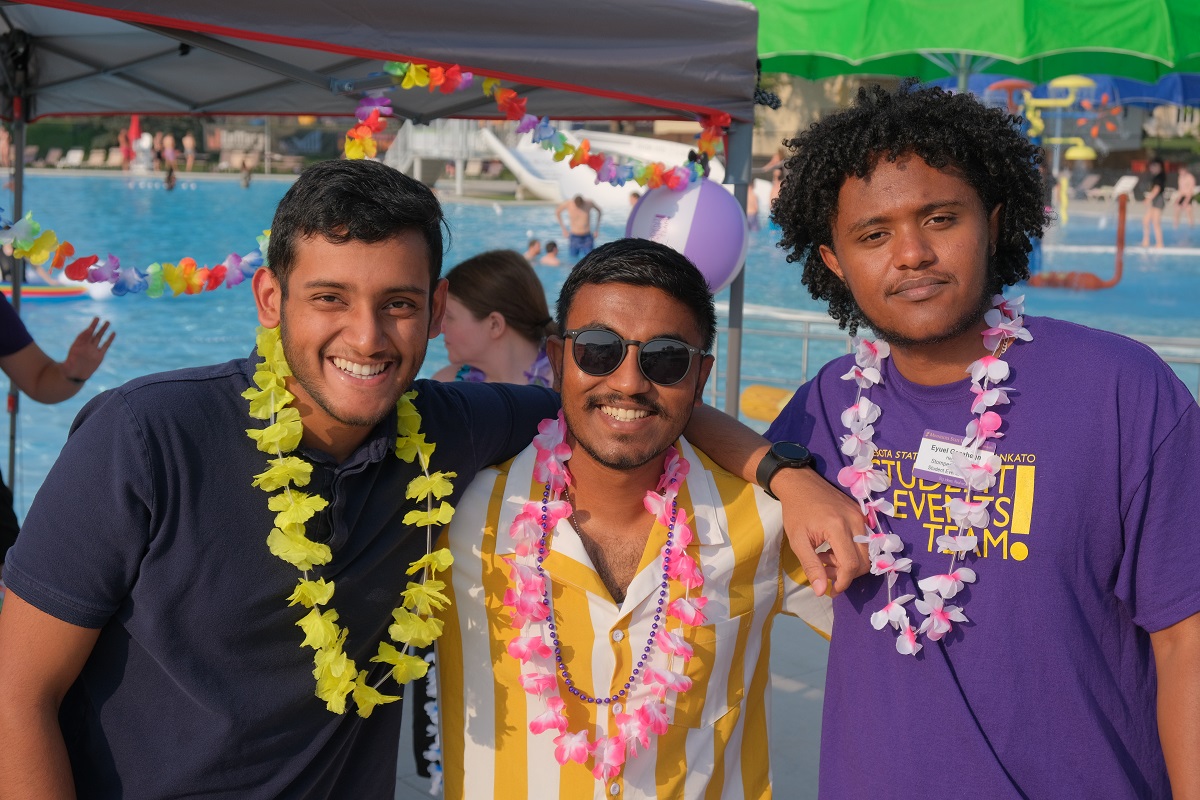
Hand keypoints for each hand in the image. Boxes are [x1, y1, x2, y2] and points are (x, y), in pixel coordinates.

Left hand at [61, 317, 114, 380]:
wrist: (76, 375)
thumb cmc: (69, 371)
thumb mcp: (66, 368)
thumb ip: (65, 366)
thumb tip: (58, 367)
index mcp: (77, 347)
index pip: (82, 337)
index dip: (86, 333)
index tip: (89, 328)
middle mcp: (85, 347)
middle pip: (91, 334)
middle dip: (94, 326)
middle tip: (97, 318)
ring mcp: (93, 350)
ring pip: (99, 338)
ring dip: (103, 330)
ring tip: (107, 322)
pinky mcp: (99, 355)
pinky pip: (105, 346)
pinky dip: (109, 339)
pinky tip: (113, 333)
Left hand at [771, 466, 867, 597]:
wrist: (800, 483)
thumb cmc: (795, 511)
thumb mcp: (798, 541)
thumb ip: (811, 566)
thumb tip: (821, 591)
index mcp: (838, 527)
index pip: (851, 564)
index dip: (844, 582)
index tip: (832, 589)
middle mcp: (855, 521)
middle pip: (864, 561)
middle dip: (847, 574)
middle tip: (825, 570)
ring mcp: (861, 516)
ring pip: (866, 552)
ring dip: (848, 563)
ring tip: (825, 557)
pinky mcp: (861, 514)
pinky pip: (864, 541)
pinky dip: (851, 551)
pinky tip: (832, 547)